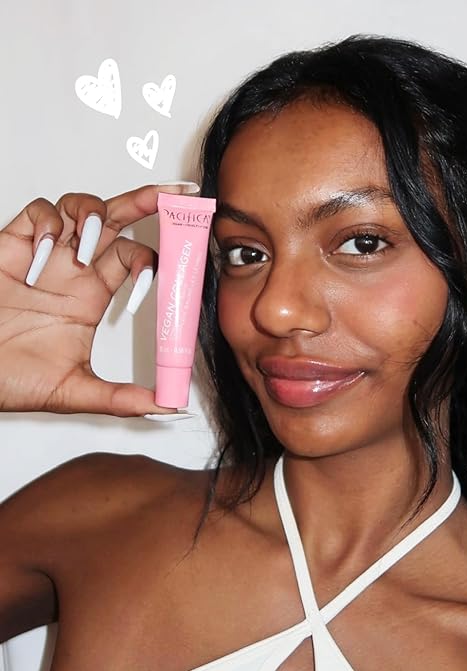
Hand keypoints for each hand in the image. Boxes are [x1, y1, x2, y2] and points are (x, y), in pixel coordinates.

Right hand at [0, 183, 198, 415]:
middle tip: (177, 193)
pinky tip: (44, 253)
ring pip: (80, 208)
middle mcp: (74, 269)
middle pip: (119, 219)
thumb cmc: (12, 378)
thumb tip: (169, 407)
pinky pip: (37, 213)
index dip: (154, 262)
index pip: (136, 259)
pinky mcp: (11, 245)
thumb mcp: (74, 391)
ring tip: (87, 245)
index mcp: (93, 295)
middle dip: (147, 202)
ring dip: (93, 215)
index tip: (165, 276)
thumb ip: (122, 398)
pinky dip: (47, 224)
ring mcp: (45, 254)